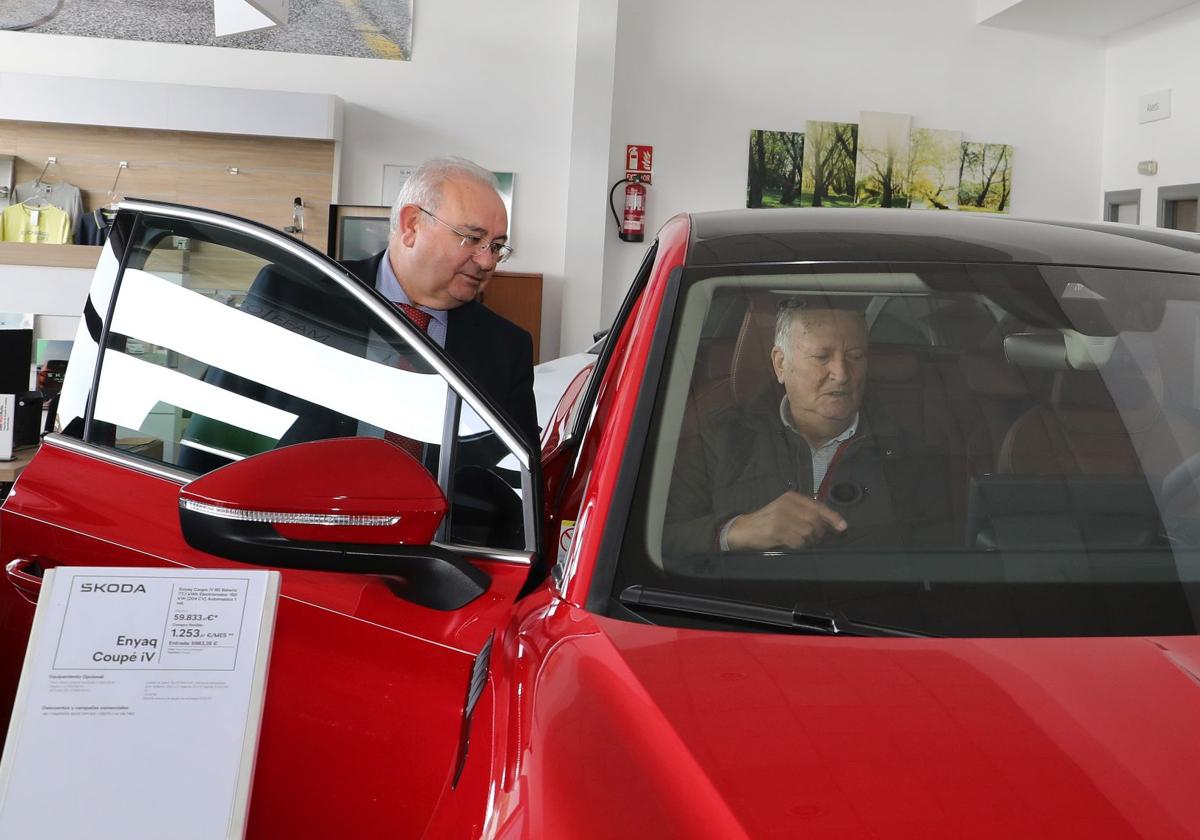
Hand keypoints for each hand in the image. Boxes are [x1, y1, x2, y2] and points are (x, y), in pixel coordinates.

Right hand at [725, 491, 847, 549]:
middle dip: (819, 532)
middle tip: (813, 538)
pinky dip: (799, 546)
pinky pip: (799, 541)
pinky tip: (792, 544)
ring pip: (809, 532)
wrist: (744, 529)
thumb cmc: (767, 520)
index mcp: (791, 497)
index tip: (842, 527)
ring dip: (808, 540)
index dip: (832, 517)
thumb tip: (828, 523)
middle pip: (815, 520)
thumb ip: (803, 512)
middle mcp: (788, 505)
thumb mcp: (784, 510)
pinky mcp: (778, 531)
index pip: (818, 506)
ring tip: (800, 541)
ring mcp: (782, 518)